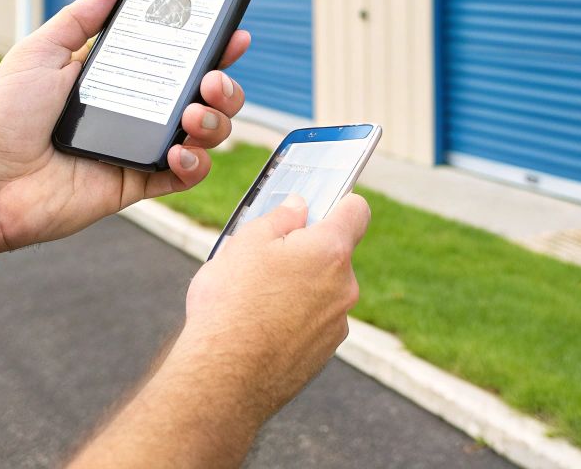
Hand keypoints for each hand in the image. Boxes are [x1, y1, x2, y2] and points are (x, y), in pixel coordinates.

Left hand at [0, 0, 249, 253]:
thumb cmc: (5, 118)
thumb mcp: (38, 53)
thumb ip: (81, 19)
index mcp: (120, 77)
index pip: (178, 56)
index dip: (211, 44)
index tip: (232, 31)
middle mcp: (139, 110)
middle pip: (207, 94)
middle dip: (225, 84)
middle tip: (213, 78)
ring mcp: (142, 147)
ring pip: (207, 133)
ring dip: (215, 121)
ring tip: (192, 115)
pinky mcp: (140, 182)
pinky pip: (187, 175)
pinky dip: (195, 163)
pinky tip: (178, 152)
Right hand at [65, 195, 370, 467]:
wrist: (223, 378)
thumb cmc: (231, 304)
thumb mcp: (245, 244)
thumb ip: (278, 218)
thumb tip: (299, 208)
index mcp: (331, 250)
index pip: (356, 210)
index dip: (340, 202)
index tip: (320, 205)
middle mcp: (345, 286)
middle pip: (333, 254)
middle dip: (305, 252)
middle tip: (264, 258)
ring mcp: (338, 323)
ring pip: (321, 291)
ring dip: (298, 288)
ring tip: (254, 299)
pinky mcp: (324, 353)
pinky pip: (313, 322)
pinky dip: (294, 320)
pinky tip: (259, 328)